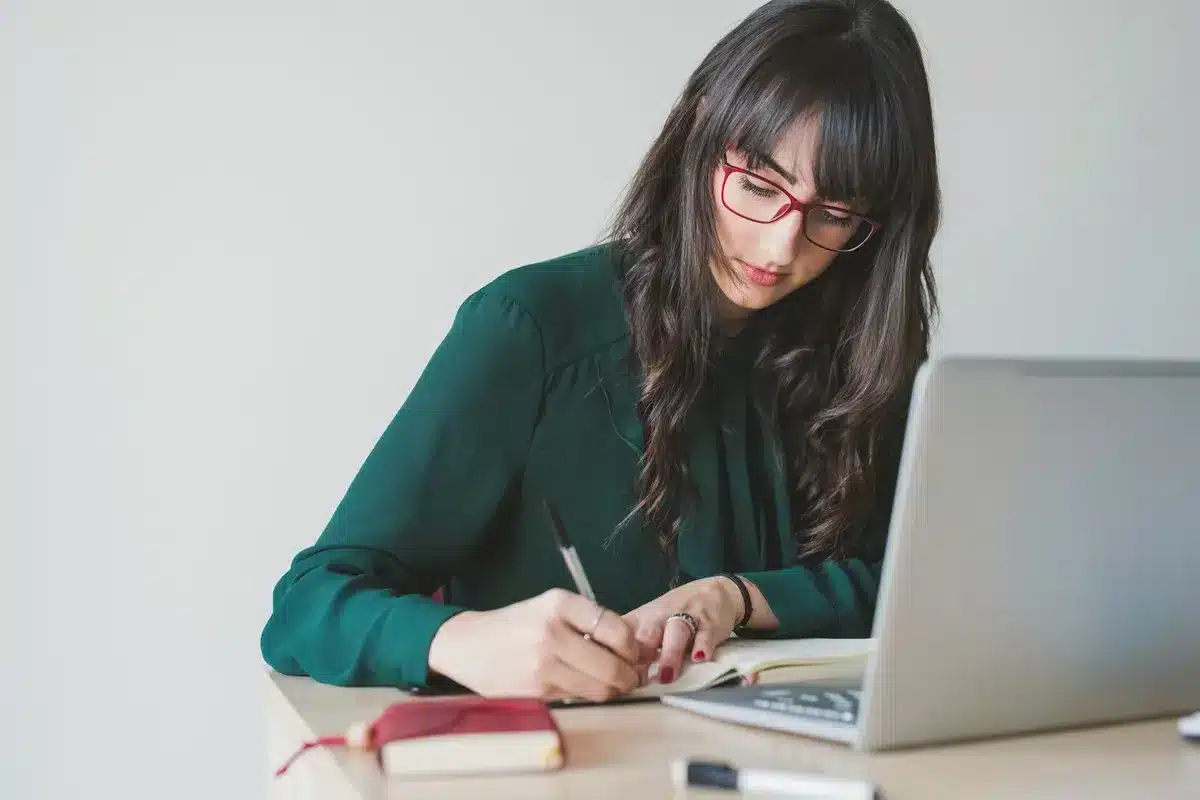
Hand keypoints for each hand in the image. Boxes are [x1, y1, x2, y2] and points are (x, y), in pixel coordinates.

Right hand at [427, 588, 644, 701]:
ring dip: (613, 690)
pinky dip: (587, 694)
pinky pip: (578, 698)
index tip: (634, 653)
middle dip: (629, 676)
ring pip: (598, 689)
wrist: (467, 645)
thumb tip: (635, 649)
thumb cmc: (516, 625)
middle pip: (612, 667)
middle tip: (632, 676)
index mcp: (560, 604)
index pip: (617, 630)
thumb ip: (590, 622)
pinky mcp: (536, 693)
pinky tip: (581, 684)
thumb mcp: (551, 607)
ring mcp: (543, 666)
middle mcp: (551, 633)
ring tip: (611, 682)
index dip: (633, 648)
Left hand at [622, 576, 745, 685]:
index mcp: (640, 620)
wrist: (713, 592)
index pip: (621, 637)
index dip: (617, 658)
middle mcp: (660, 617)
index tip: (615, 679)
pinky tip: (700, 657)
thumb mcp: (648, 625)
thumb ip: (632, 651)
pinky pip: (705, 633)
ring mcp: (685, 618)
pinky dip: (703, 645)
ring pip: (676, 633)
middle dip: (639, 655)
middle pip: (645, 633)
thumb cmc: (674, 615)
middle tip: (635, 681)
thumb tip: (613, 681)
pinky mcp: (709, 623)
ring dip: (670, 654)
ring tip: (666, 676)